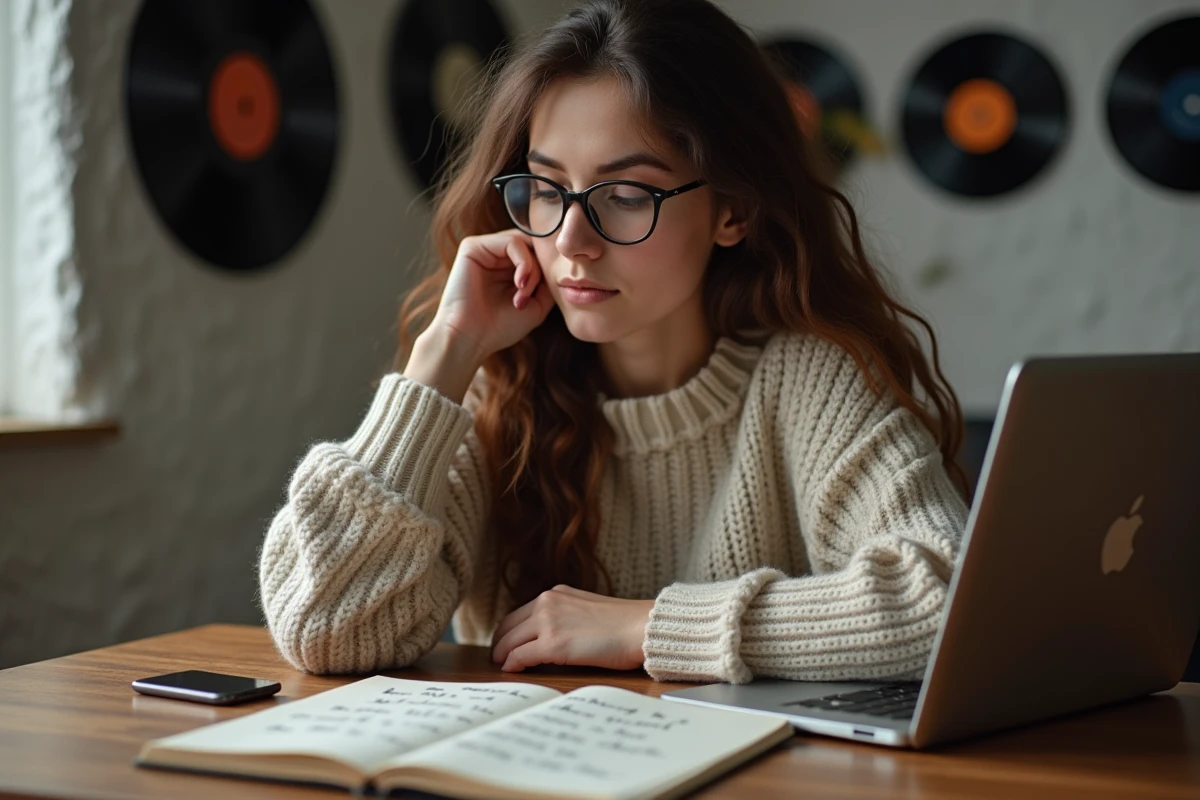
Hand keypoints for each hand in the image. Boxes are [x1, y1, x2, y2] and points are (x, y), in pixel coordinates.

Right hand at [428, 228, 555, 364]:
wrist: (470, 338)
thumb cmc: (500, 327)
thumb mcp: (537, 305)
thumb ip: (548, 282)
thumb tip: (559, 263)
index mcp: (507, 268)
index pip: (538, 253)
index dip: (549, 270)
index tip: (548, 294)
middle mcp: (496, 256)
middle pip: (533, 245)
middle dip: (542, 269)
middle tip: (535, 294)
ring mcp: (485, 249)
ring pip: (526, 242)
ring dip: (532, 269)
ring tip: (524, 293)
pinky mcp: (473, 246)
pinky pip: (512, 241)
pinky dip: (523, 262)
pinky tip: (519, 284)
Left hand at [490, 585, 654, 672]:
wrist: (640, 627)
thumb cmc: (624, 624)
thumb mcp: (588, 609)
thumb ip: (567, 615)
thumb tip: (554, 634)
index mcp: (557, 593)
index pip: (521, 612)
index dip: (509, 630)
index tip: (506, 642)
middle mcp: (547, 603)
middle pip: (508, 625)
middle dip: (500, 642)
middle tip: (497, 656)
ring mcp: (547, 622)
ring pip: (509, 641)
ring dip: (502, 654)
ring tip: (501, 665)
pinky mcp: (551, 644)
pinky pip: (519, 656)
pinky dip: (511, 664)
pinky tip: (511, 671)